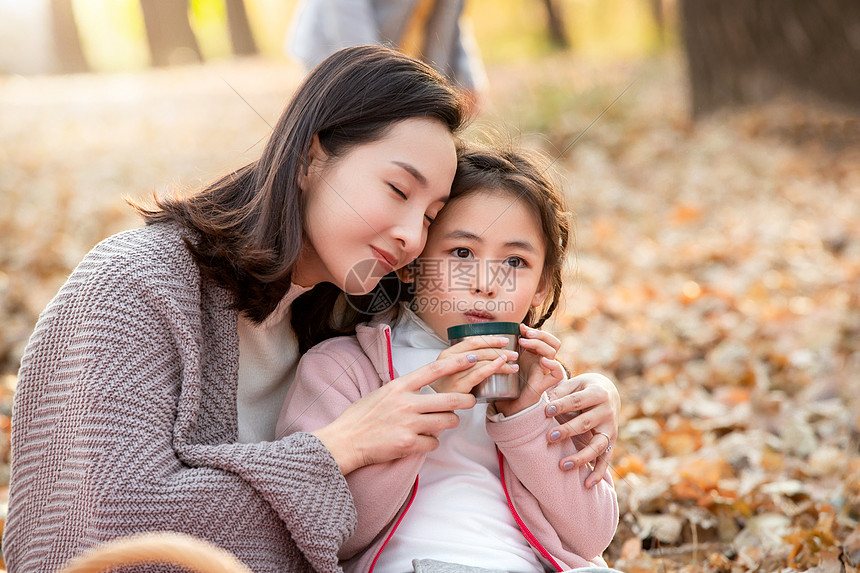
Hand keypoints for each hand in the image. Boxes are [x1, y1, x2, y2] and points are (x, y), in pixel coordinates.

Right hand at [312, 353, 478, 474]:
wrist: (345, 441)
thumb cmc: (361, 416)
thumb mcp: (382, 393)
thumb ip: (404, 388)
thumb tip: (423, 384)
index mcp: (400, 386)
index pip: (435, 370)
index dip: (457, 363)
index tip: (472, 357)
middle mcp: (406, 403)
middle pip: (451, 399)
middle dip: (466, 400)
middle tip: (470, 401)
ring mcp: (408, 424)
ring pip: (448, 421)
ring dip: (449, 422)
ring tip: (441, 422)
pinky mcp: (408, 444)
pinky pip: (434, 442)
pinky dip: (431, 442)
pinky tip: (421, 440)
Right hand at [431, 336, 517, 393]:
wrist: (433, 408)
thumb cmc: (443, 391)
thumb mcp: (449, 372)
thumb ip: (463, 363)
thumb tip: (485, 356)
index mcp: (447, 354)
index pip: (472, 341)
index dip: (490, 339)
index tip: (504, 341)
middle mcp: (448, 361)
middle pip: (479, 350)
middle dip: (499, 350)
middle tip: (513, 354)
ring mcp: (453, 373)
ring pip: (481, 361)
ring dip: (501, 361)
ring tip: (513, 365)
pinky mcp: (458, 386)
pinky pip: (479, 373)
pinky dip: (492, 367)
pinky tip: (502, 366)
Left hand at [494, 325, 562, 416]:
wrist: (505, 406)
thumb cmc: (504, 384)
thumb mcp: (505, 361)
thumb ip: (506, 348)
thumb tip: (504, 332)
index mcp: (534, 356)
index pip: (545, 338)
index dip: (535, 330)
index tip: (520, 327)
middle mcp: (542, 363)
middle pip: (553, 342)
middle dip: (541, 334)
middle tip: (525, 333)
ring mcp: (544, 373)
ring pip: (553, 352)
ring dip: (539, 344)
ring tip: (524, 342)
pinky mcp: (543, 385)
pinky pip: (557, 374)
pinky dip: (553, 365)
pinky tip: (543, 361)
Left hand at [544, 373, 619, 487]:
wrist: (608, 392)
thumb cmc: (583, 388)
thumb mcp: (574, 383)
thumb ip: (558, 384)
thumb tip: (541, 372)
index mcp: (597, 393)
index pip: (577, 400)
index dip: (562, 405)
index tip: (545, 411)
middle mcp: (606, 412)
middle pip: (585, 423)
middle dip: (567, 431)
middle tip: (548, 437)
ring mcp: (610, 429)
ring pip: (597, 446)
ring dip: (581, 457)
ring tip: (562, 465)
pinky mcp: (611, 442)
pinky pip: (606, 460)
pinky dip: (599, 473)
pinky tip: (587, 485)